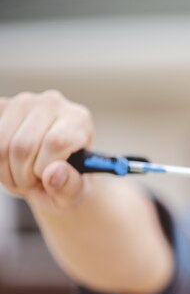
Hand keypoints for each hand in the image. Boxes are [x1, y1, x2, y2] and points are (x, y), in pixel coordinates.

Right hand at [0, 90, 93, 209]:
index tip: (49, 180)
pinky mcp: (1, 107)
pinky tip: (9, 166)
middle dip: (24, 177)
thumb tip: (53, 173)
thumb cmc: (69, 181)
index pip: (55, 142)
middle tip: (34, 184)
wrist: (53, 171)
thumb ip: (70, 185)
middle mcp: (52, 104)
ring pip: (1, 145)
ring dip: (7, 173)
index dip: (45, 169)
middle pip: (23, 146)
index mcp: (78, 120)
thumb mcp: (78, 191)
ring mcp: (23, 102)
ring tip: (22, 178)